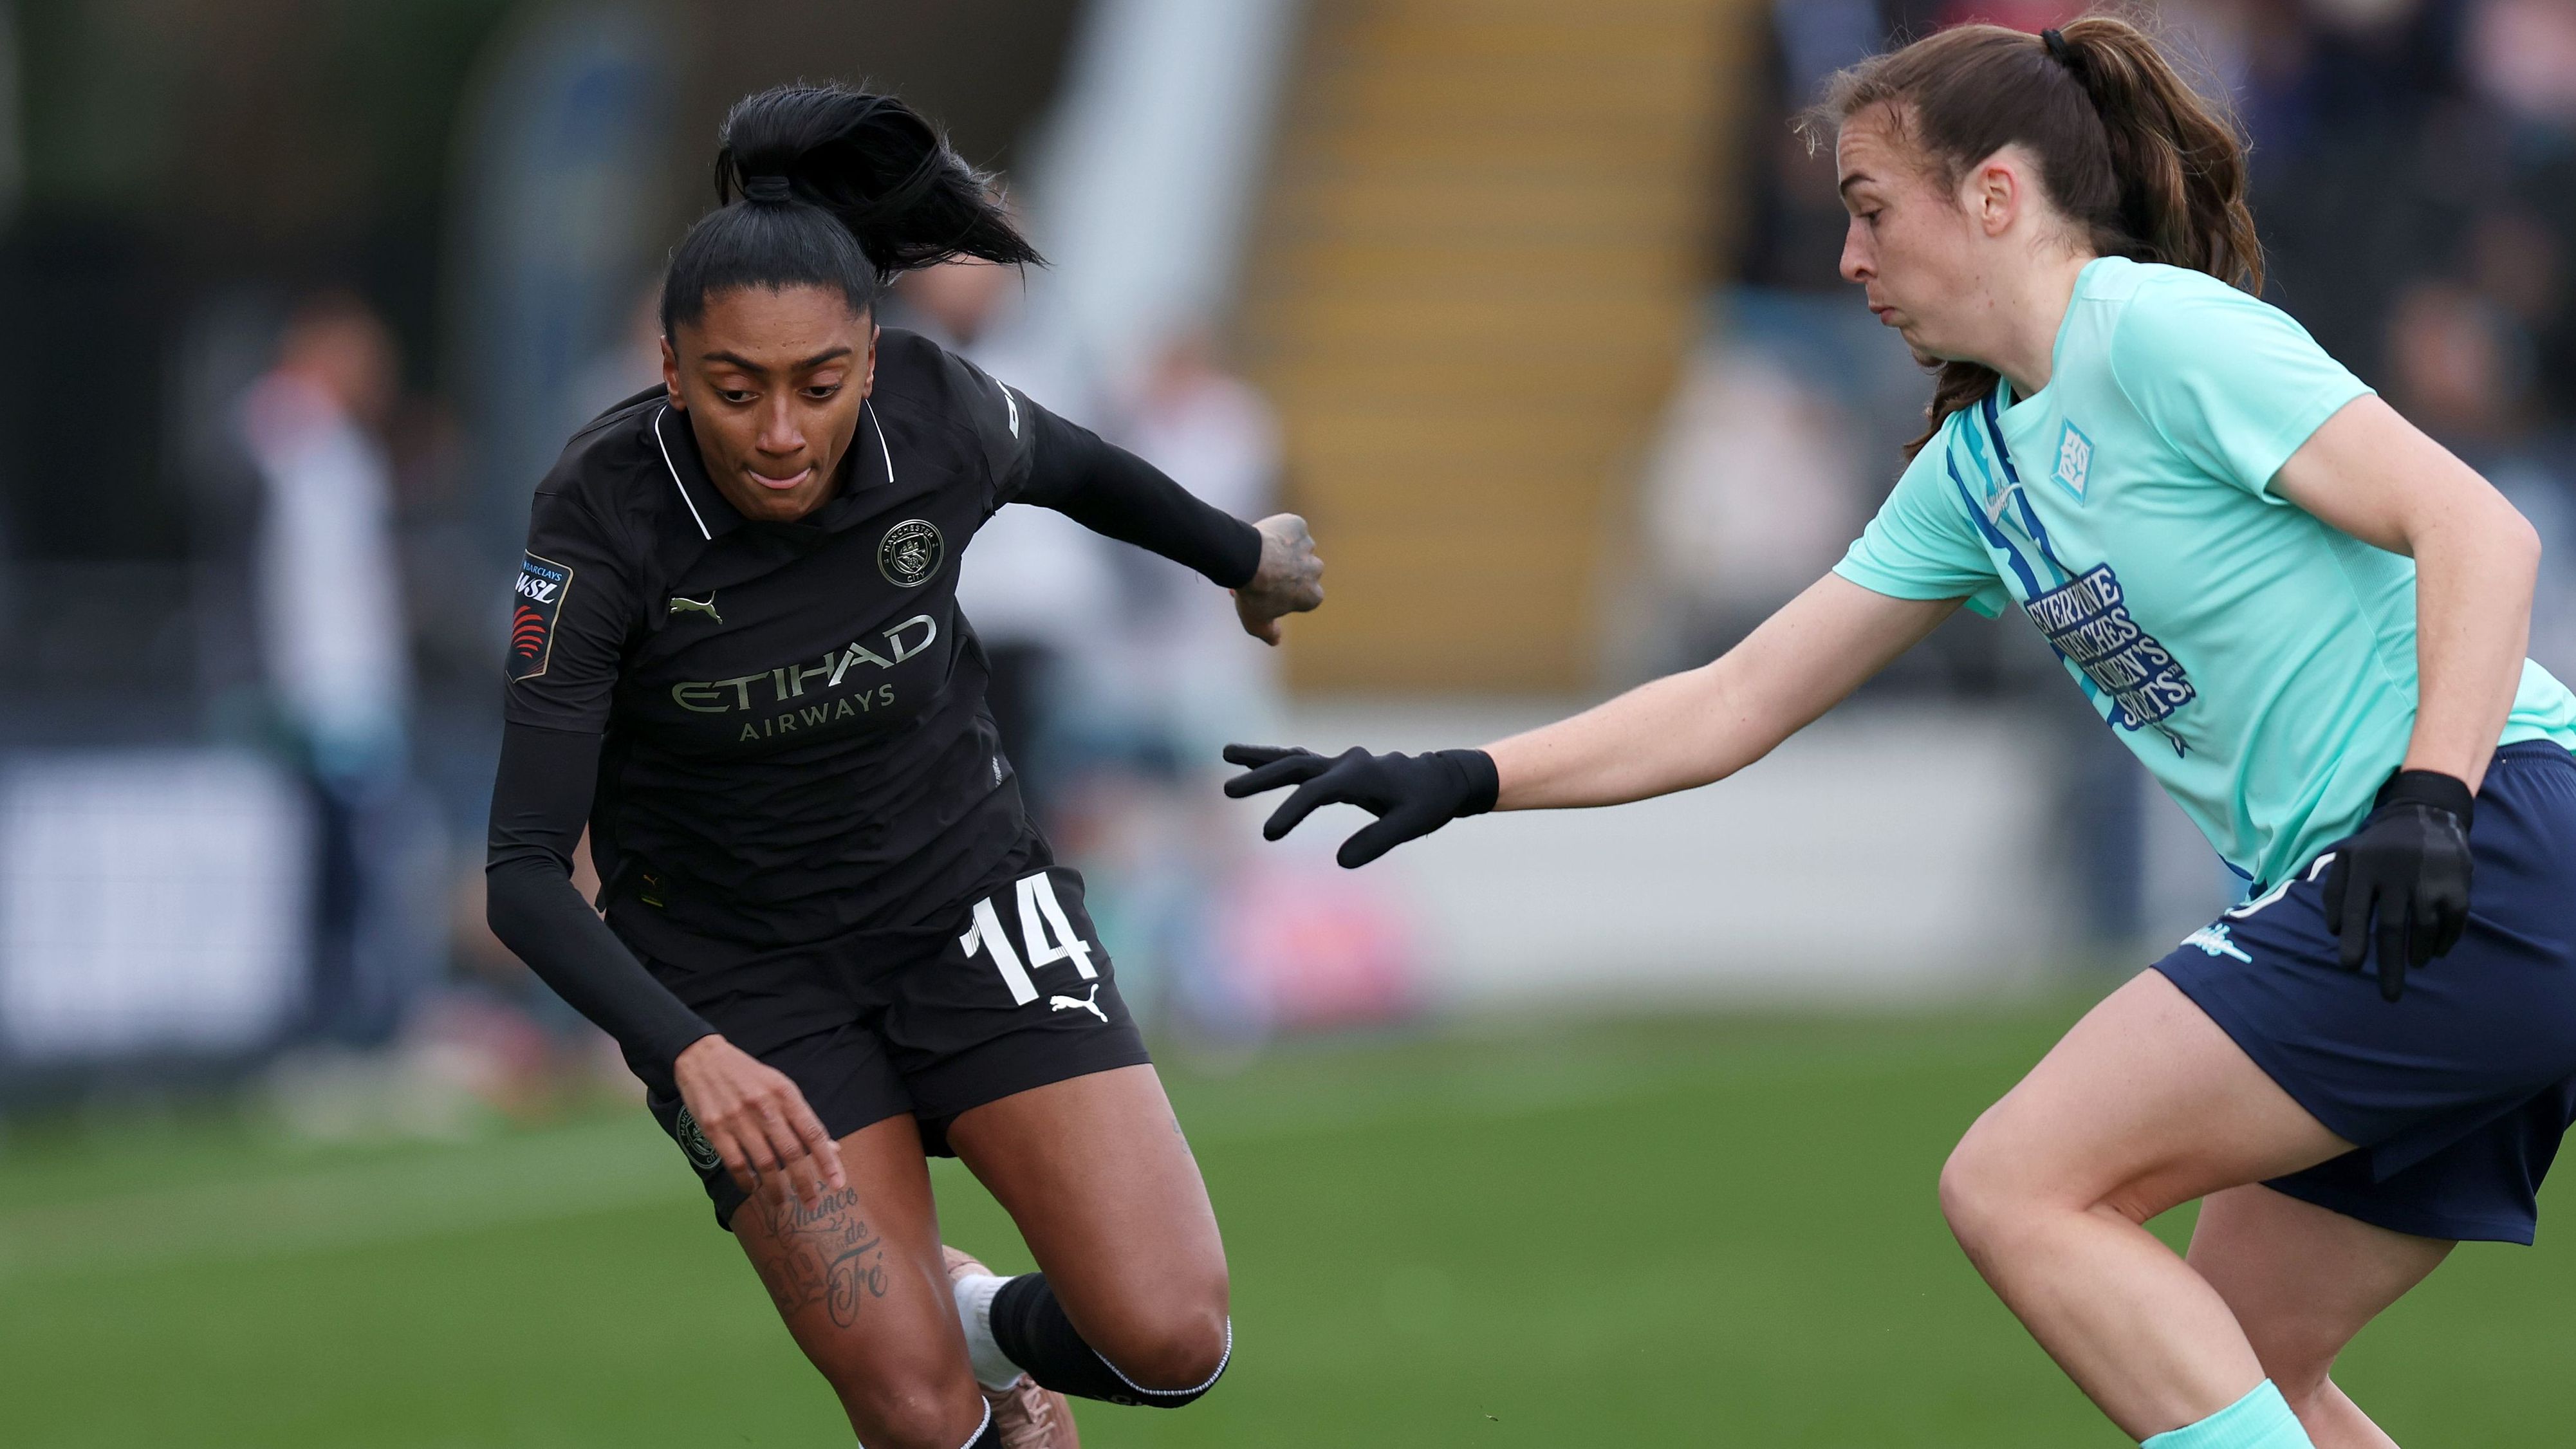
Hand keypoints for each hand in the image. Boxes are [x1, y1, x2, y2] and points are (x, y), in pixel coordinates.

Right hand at [672, 1035, 846, 1206]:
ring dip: (775, 1188)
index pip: (813, 1133)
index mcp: (785, 1094)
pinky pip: (735, 1163)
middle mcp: (764, 1106)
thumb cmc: (748, 1075)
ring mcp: (738, 1119)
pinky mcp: (714, 1129)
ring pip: (764, 1163)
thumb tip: (833, 1147)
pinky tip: (752, 1189)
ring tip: (781, 1202)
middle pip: (791, 1153)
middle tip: (813, 1204)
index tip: (838, 1184)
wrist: (703, 1058)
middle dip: (805, 1183)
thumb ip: (804, 1118)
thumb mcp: (781, 1087)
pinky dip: (746, 1181)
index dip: (827, 1161)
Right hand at [1223, 743, 1498, 866]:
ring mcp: (1341, 763)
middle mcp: (1346, 763)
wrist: (1444, 780)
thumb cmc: (1429, 803)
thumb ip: (1377, 840)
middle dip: (1261, 778)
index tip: (1268, 835)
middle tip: (1226, 790)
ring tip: (1226, 753)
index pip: (1316, 793)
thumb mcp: (1410, 824)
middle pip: (1295, 767)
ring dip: (1261, 759)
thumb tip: (1339, 862)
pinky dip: (1277, 761)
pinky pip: (1301, 762)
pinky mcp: (1339, 770)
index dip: (1290, 811)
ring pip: (1293, 758)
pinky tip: (1255, 763)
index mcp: (1361, 775)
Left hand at [1233, 513, 1323, 644]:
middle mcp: (1317, 569)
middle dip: (1285, 571)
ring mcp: (1309, 546)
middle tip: (1260, 572)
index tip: (1267, 592)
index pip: (1303, 596)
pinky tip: (1264, 537)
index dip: (1284, 593)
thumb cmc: (1252, 594)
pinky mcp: (1298, 525)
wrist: (1245, 560)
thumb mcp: (1257, 623)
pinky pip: (1290, 527)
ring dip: (1282, 550)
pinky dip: (1280, 530)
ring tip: (1258, 554)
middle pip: (1302, 570)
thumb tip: (1275, 641)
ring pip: (1297, 548)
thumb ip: (1269, 634)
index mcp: (1313, 596)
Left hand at [2321, 770, 2474, 1001]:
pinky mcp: (2458, 885)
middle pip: (2391, 927)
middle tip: (2389, 996)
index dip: (2352, 939)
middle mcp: (2397, 873)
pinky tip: (2436, 951)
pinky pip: (2452, 923)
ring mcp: (2430, 879)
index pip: (2354, 909)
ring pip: (2423, 929)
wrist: (2428, 815)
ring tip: (2413, 965)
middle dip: (2389, 965)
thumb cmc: (2379, 847)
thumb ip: (2334, 892)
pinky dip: (2444, 942)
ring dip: (2417, 954)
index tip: (2350, 967)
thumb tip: (2332, 932)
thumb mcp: (2347, 858)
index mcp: (2364, 867)